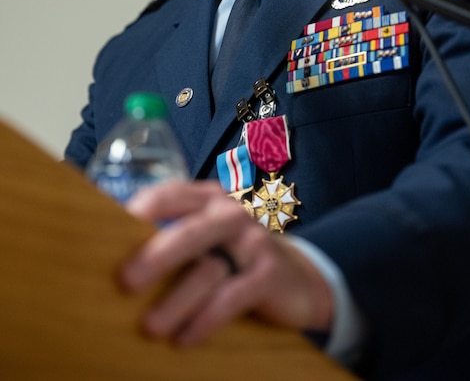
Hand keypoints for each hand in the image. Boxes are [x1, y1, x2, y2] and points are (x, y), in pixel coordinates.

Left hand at [121, 179, 333, 344]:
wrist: (297, 277)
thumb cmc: (233, 255)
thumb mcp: (208, 236)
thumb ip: (171, 235)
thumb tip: (109, 253)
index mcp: (208, 198)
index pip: (170, 195)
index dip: (141, 210)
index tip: (108, 230)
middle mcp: (230, 213)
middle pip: (188, 231)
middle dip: (155, 256)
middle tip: (125, 281)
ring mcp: (252, 242)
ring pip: (209, 269)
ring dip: (177, 301)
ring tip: (150, 327)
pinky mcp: (268, 274)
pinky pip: (233, 297)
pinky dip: (206, 320)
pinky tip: (185, 339)